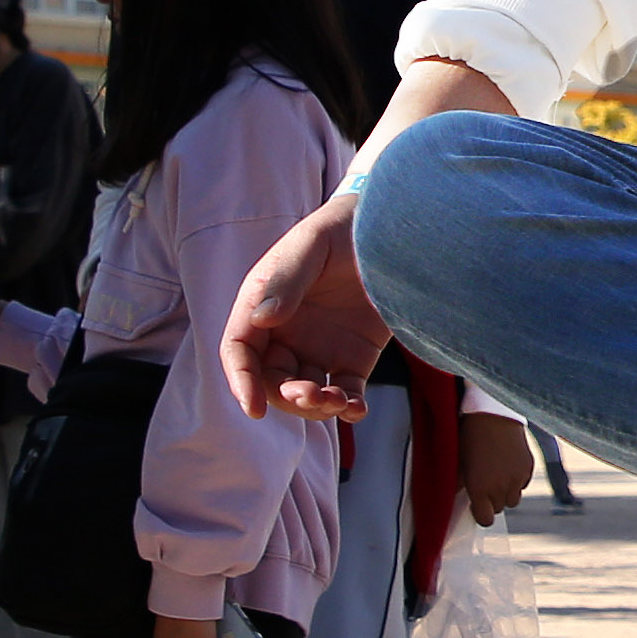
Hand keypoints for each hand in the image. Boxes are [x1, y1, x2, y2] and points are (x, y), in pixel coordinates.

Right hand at [221, 58, 508, 420]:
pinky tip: (357, 410)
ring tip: (341, 403)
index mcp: (264, 304)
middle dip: (287, 398)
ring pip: (305, 394)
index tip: (253, 408)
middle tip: (316, 397)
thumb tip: (261, 320)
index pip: (240, 350)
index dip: (241, 381)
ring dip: (317, 408)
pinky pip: (345, 393)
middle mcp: (286, 332)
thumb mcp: (312, 246)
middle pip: (271, 381)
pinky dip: (348, 408)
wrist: (396, 227)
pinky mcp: (354, 359)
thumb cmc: (344, 228)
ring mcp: (320, 347)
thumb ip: (287, 280)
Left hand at [459, 412, 535, 525]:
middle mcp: (500, 488)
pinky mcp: (528, 467)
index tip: (476, 503)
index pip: (485, 520)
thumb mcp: (458, 462)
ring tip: (496, 476)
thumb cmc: (469, 436)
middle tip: (484, 483)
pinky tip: (507, 464)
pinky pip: (523, 484)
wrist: (492, 413)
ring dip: (505, 493)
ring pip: (513, 499)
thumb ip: (458, 484)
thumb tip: (454, 498)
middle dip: (491, 500)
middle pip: (498, 508)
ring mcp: (517, 478)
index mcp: (479, 489)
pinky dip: (516, 479)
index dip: (480, 513)